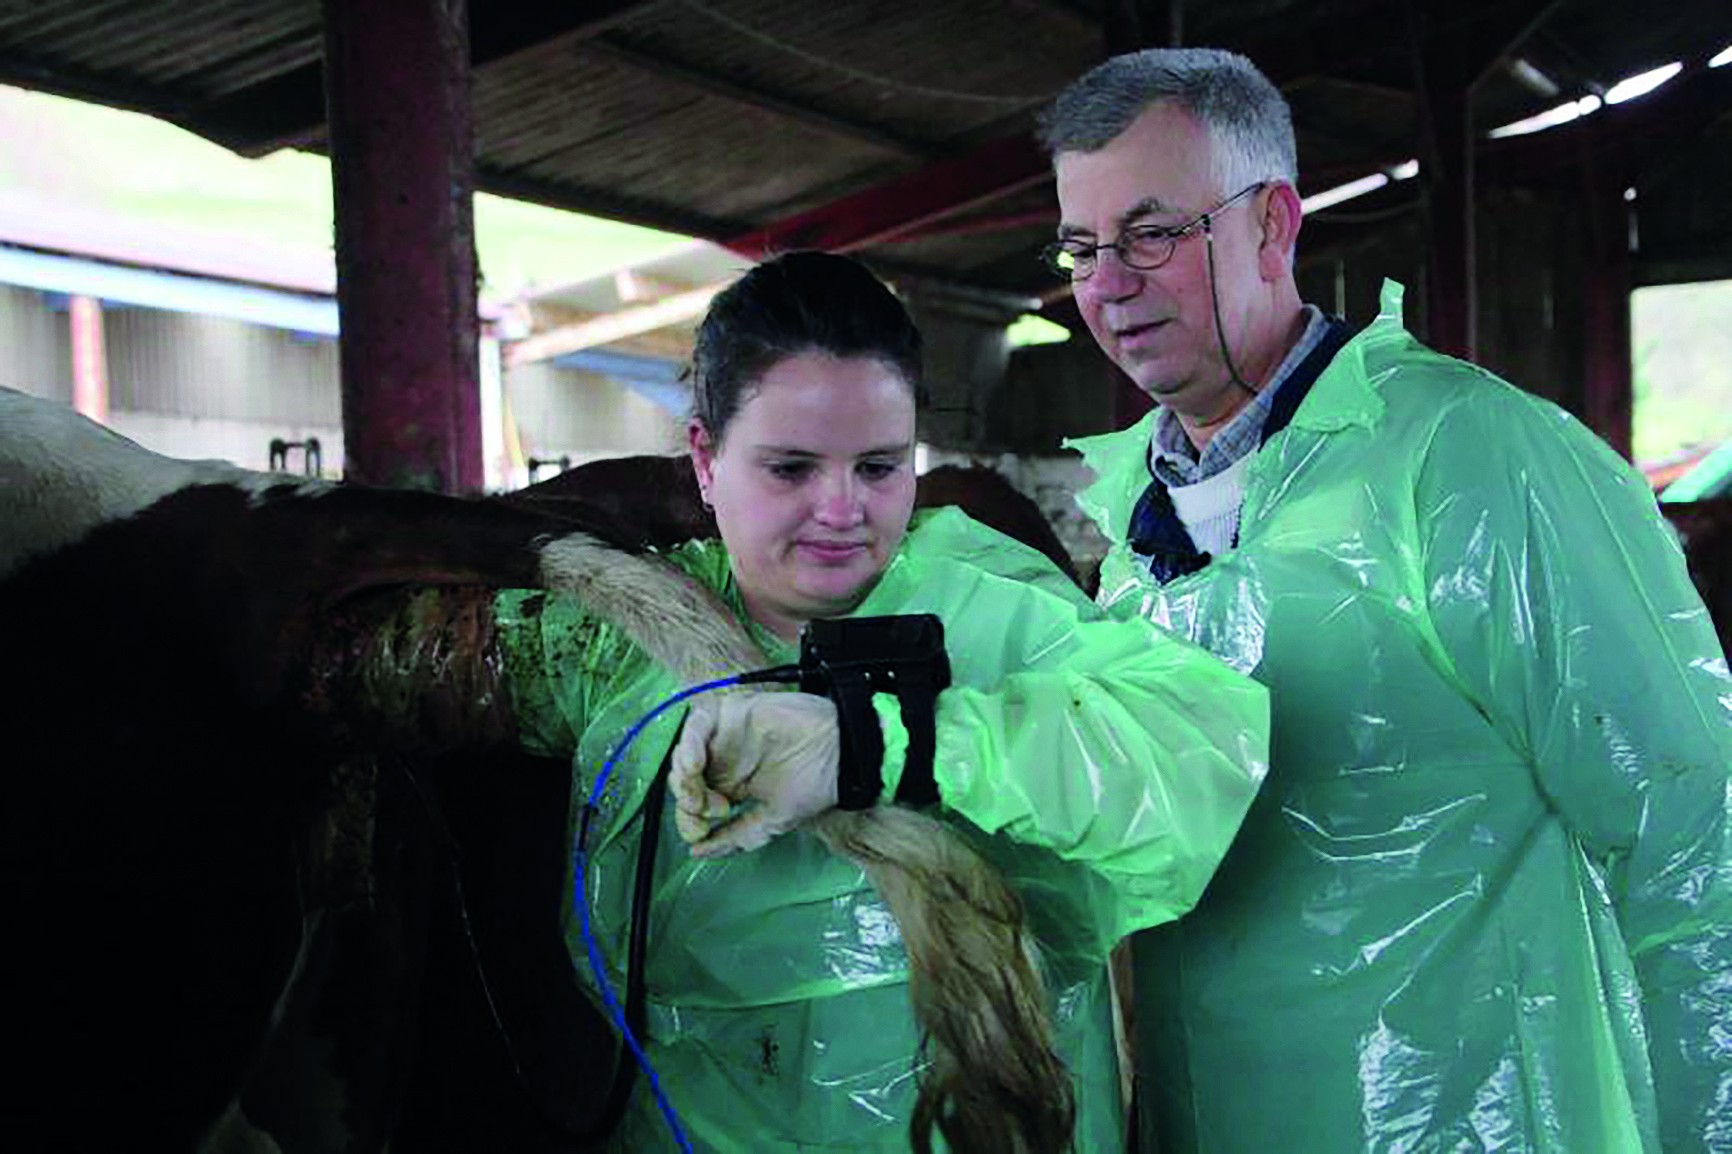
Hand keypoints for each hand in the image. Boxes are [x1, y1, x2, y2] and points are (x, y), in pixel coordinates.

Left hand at [670, 691, 840, 857]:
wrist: (841, 753)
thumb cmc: (815, 784)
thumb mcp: (772, 820)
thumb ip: (736, 836)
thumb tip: (697, 854)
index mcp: (730, 784)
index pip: (693, 801)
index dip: (688, 820)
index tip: (698, 834)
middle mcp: (723, 759)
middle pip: (682, 778)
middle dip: (685, 800)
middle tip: (704, 812)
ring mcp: (725, 735)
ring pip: (683, 752)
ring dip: (682, 777)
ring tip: (700, 794)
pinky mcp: (732, 712)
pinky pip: (697, 723)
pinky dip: (688, 744)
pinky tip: (696, 764)